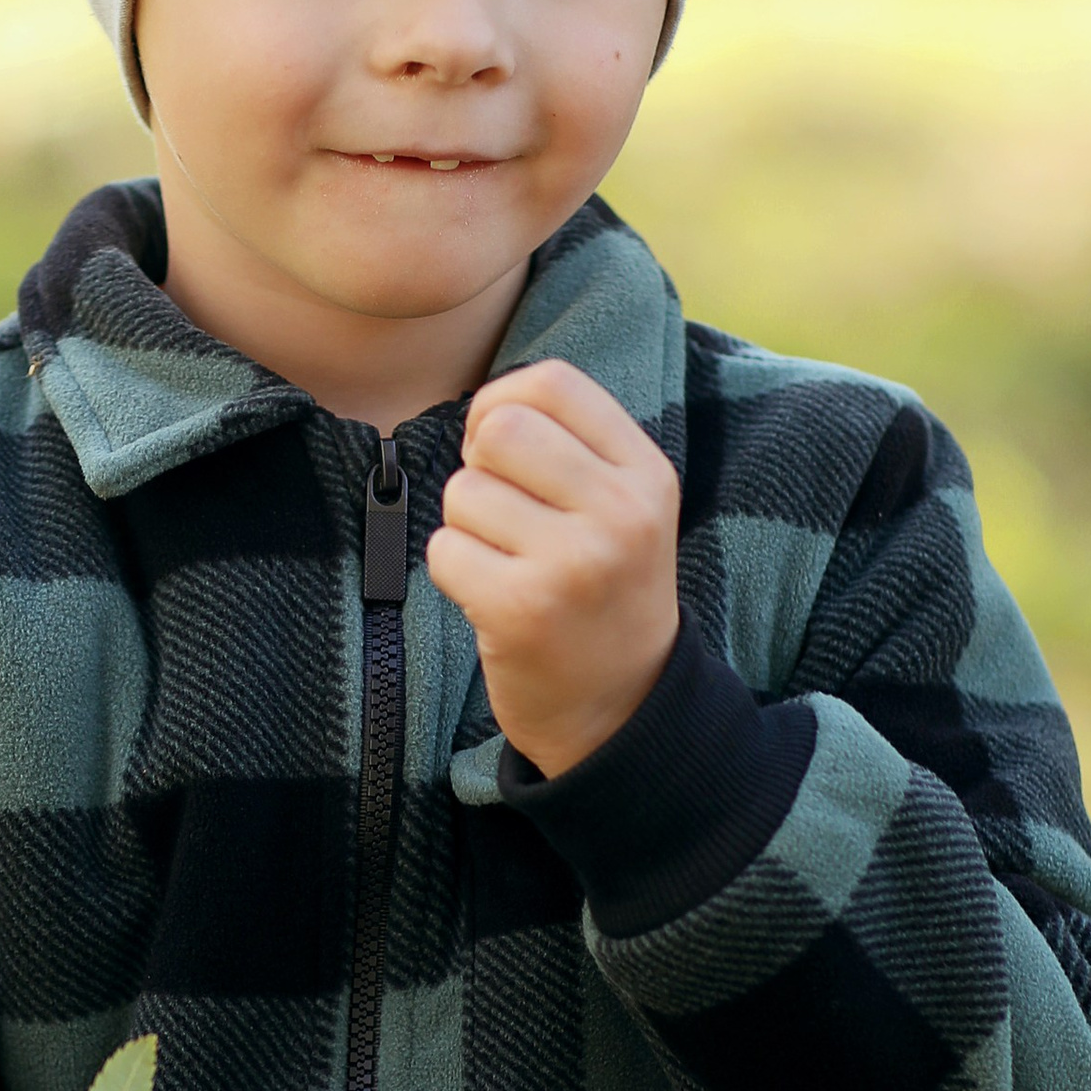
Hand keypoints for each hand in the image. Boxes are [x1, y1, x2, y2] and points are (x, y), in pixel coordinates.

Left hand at [425, 359, 680, 778]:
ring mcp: (573, 563)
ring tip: (506, 562)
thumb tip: (484, 406)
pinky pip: (444, 550)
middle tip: (497, 510)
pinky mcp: (522, 610)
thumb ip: (571, 445)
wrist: (622, 707)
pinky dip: (453, 571)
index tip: (501, 449)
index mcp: (647, 474)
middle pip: (500, 429)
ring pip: (463, 492)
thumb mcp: (624, 507)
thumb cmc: (603, 591)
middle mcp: (620, 513)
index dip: (502, 403)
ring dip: (465, 526)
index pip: (552, 382)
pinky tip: (492, 598)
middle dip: (477, 464)